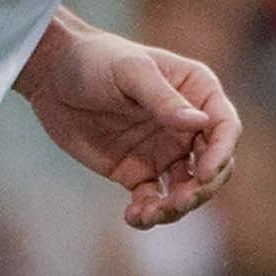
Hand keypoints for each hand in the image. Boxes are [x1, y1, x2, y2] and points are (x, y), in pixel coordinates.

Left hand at [16, 21, 239, 229]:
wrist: (50, 73)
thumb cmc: (94, 58)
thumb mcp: (129, 71)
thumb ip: (162, 98)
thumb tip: (201, 122)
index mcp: (197, 92)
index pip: (225, 127)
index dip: (222, 153)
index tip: (205, 172)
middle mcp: (187, 125)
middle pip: (213, 165)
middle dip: (203, 187)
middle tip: (180, 200)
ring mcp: (164, 151)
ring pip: (187, 189)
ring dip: (178, 207)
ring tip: (152, 212)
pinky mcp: (138, 171)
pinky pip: (153, 200)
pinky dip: (148, 213)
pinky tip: (134, 217)